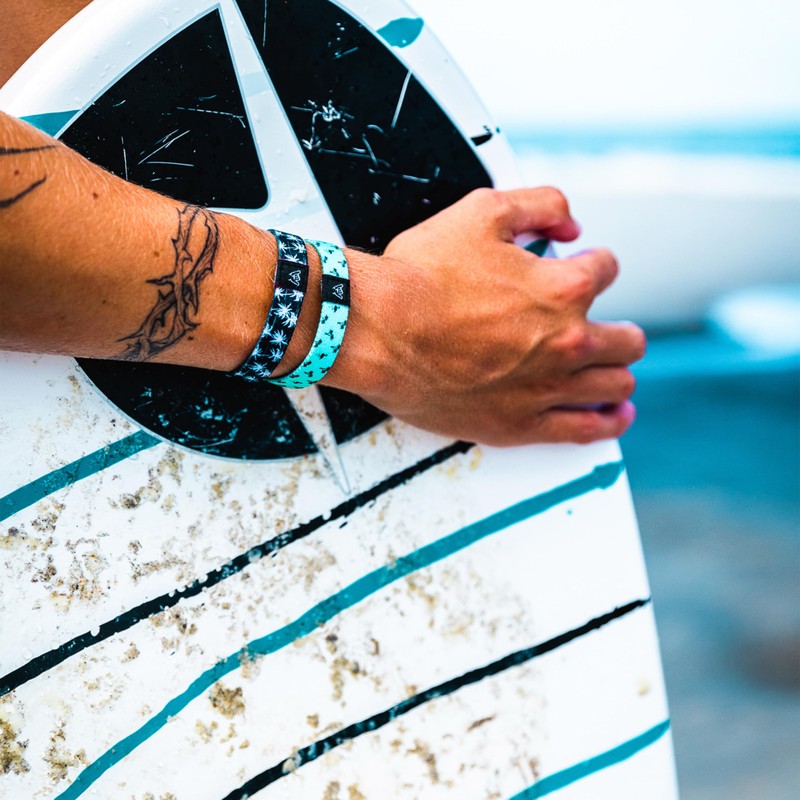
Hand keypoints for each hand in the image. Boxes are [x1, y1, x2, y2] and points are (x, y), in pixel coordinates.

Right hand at [327, 187, 644, 445]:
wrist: (376, 331)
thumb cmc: (418, 277)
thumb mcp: (481, 211)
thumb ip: (540, 205)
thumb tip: (570, 224)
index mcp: (563, 288)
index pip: (606, 269)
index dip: (593, 264)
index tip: (580, 270)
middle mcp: (567, 341)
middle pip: (627, 338)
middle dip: (619, 326)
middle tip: (603, 328)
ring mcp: (546, 387)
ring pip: (616, 383)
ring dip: (618, 370)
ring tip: (611, 369)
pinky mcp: (521, 425)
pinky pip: (586, 429)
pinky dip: (608, 420)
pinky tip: (614, 413)